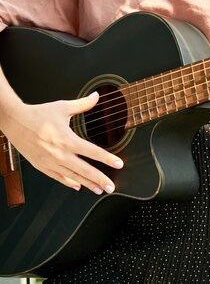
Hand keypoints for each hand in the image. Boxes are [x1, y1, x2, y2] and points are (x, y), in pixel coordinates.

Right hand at [1, 92, 123, 193]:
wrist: (15, 122)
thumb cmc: (38, 114)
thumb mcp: (62, 107)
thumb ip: (82, 104)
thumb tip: (96, 96)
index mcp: (67, 139)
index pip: (92, 152)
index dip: (107, 159)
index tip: (118, 164)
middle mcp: (60, 154)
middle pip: (84, 170)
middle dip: (100, 179)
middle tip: (111, 187)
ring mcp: (50, 163)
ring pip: (72, 177)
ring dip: (87, 184)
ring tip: (98, 190)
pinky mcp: (42, 166)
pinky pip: (58, 178)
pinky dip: (69, 182)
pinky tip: (77, 186)